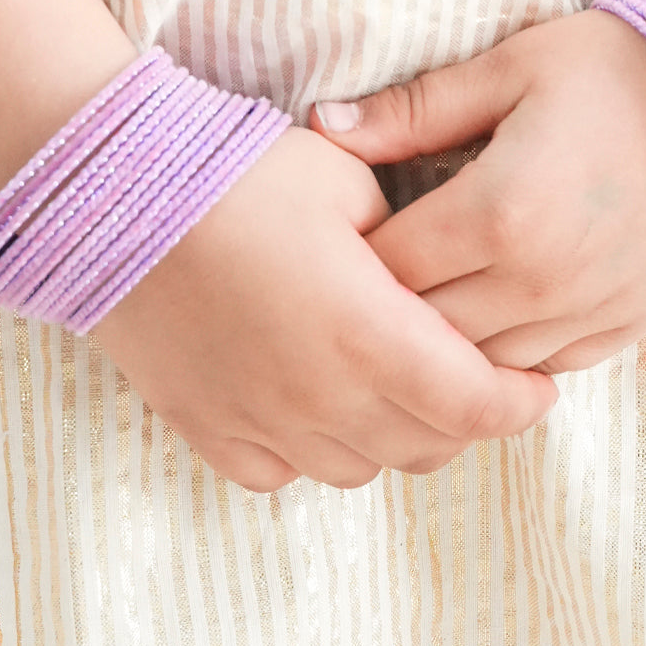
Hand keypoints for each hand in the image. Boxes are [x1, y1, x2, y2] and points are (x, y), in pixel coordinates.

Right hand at [93, 127, 555, 491]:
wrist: (109, 193)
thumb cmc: (237, 173)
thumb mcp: (348, 181)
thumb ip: (411, 243)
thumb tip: (436, 272)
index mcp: (370, 334)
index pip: (477, 406)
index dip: (520, 403)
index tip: (536, 385)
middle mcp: (320, 396)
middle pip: (428, 446)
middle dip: (464, 418)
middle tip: (471, 378)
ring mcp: (260, 421)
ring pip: (361, 467)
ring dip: (392, 436)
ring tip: (391, 387)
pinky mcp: (207, 428)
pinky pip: (282, 472)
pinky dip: (314, 448)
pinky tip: (313, 402)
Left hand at [310, 11, 645, 372]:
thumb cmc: (619, 70)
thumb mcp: (511, 69)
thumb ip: (412, 111)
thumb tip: (322, 128)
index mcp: (498, 212)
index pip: (388, 271)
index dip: (353, 262)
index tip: (341, 242)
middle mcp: (539, 280)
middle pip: (424, 332)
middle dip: (387, 312)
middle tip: (366, 284)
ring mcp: (586, 313)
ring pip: (479, 368)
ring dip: (445, 344)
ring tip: (422, 310)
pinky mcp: (626, 329)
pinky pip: (543, 371)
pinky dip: (508, 354)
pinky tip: (493, 319)